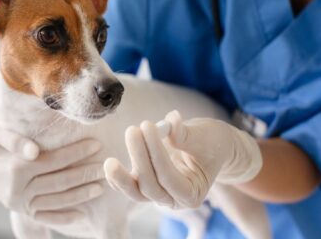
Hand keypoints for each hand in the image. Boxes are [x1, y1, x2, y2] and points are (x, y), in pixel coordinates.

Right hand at [0, 119, 104, 223]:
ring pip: (56, 200)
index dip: (76, 153)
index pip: (54, 160)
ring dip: (80, 195)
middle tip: (107, 166)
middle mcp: (18, 189)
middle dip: (86, 173)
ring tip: (101, 187)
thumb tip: (33, 151)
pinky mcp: (21, 211)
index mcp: (15, 168)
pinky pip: (44, 217)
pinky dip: (63, 218)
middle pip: (59, 181)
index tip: (96, 144)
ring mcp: (20, 203)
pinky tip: (81, 215)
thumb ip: (12, 139)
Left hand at [103, 111, 261, 208]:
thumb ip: (185, 134)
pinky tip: (109, 167)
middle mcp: (174, 199)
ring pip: (136, 192)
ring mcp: (159, 194)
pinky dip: (118, 179)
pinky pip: (130, 186)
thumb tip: (170, 121)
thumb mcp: (204, 136)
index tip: (147, 126)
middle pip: (150, 187)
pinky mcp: (146, 184)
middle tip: (132, 130)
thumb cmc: (210, 141)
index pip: (169, 177)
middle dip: (139, 158)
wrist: (210, 146)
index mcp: (192, 194)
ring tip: (109, 162)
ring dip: (122, 177)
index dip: (156, 152)